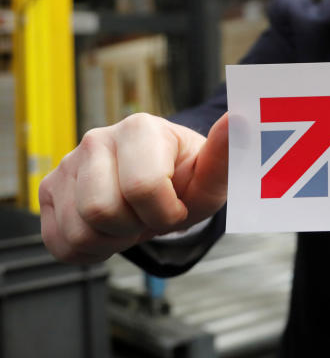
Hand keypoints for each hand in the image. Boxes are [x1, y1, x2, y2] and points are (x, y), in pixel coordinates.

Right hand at [39, 112, 228, 263]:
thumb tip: (239, 120)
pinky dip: (89, 250)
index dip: (165, 213)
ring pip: (79, 229)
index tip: (177, 207)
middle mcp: (97, 139)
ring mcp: (68, 163)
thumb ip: (225, 153)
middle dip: (135, 227)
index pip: (142, 188)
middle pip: (101, 210)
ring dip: (113, 240)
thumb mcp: (212, 175)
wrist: (162, 184)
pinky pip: (60, 242)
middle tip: (150, 216)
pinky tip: (109, 230)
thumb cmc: (188, 178)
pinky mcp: (49, 189)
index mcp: (140, 128)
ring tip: (131, 221)